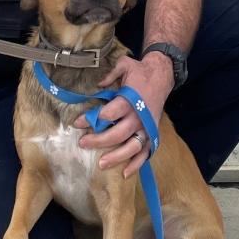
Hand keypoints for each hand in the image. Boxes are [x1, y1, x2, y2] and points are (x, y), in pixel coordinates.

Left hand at [74, 53, 172, 177]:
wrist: (161, 76)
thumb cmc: (139, 71)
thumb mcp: (124, 64)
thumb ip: (110, 74)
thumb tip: (97, 84)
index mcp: (131, 99)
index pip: (110, 113)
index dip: (92, 119)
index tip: (77, 123)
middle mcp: (139, 115)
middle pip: (118, 133)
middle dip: (99, 140)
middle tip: (82, 143)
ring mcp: (147, 126)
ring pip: (132, 146)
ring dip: (116, 157)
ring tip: (100, 164)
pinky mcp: (152, 133)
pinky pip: (146, 152)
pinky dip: (137, 164)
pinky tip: (125, 173)